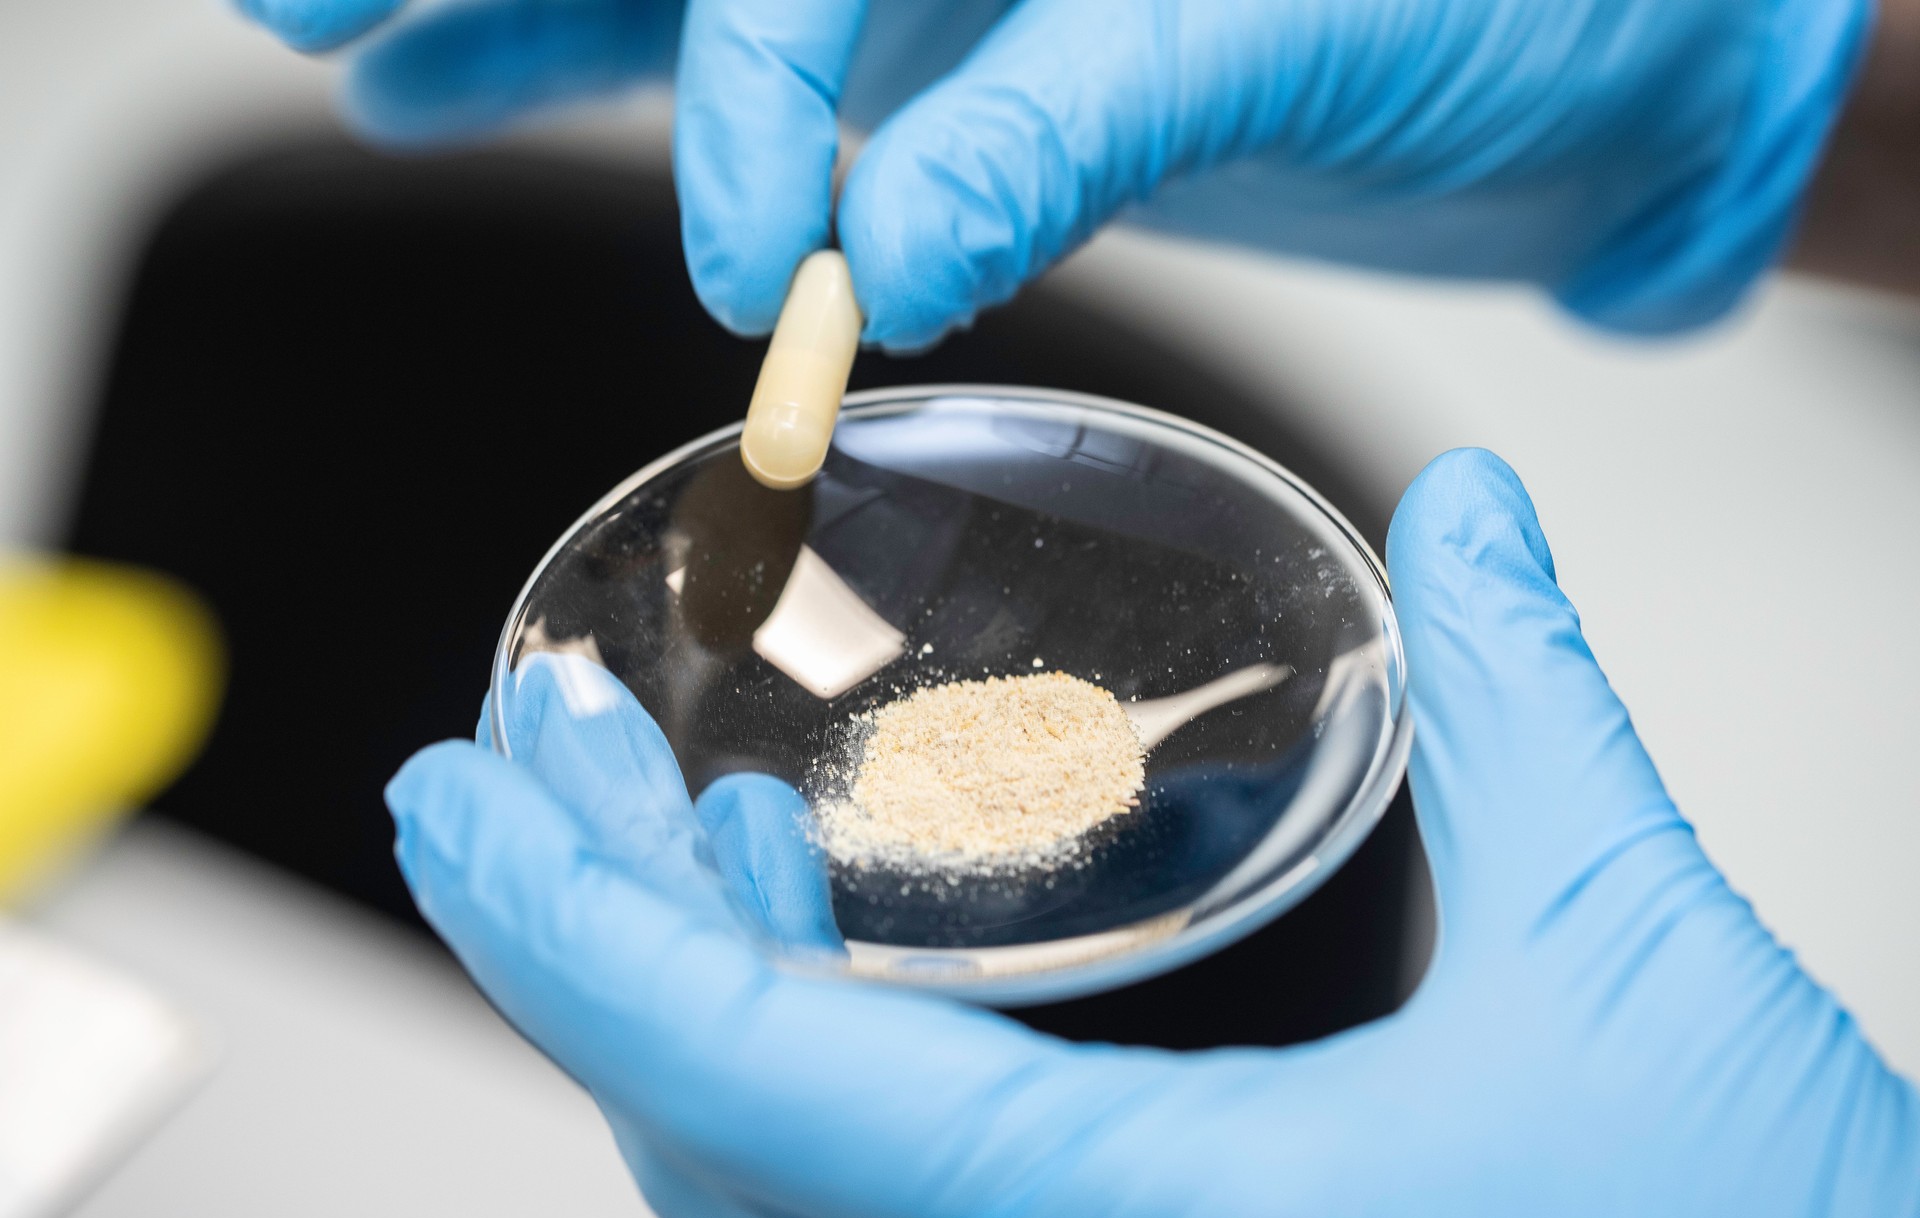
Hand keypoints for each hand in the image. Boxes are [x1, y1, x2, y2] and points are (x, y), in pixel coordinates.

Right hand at [239, 0, 1866, 346]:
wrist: (1603, 74)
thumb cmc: (1510, 2)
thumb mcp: (1288, 24)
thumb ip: (1072, 107)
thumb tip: (880, 244)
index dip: (739, 55)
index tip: (750, 252)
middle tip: (300, 6)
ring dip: (511, 10)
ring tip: (341, 41)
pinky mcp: (943, 32)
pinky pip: (741, 48)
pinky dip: (618, 82)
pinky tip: (467, 84)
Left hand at [387, 448, 1918, 1217]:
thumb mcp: (1643, 970)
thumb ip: (1534, 712)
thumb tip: (1480, 519)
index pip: (770, 1099)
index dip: (576, 945)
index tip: (466, 804)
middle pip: (714, 1164)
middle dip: (575, 958)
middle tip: (517, 783)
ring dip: (685, 1027)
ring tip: (684, 845)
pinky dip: (800, 1110)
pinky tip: (834, 994)